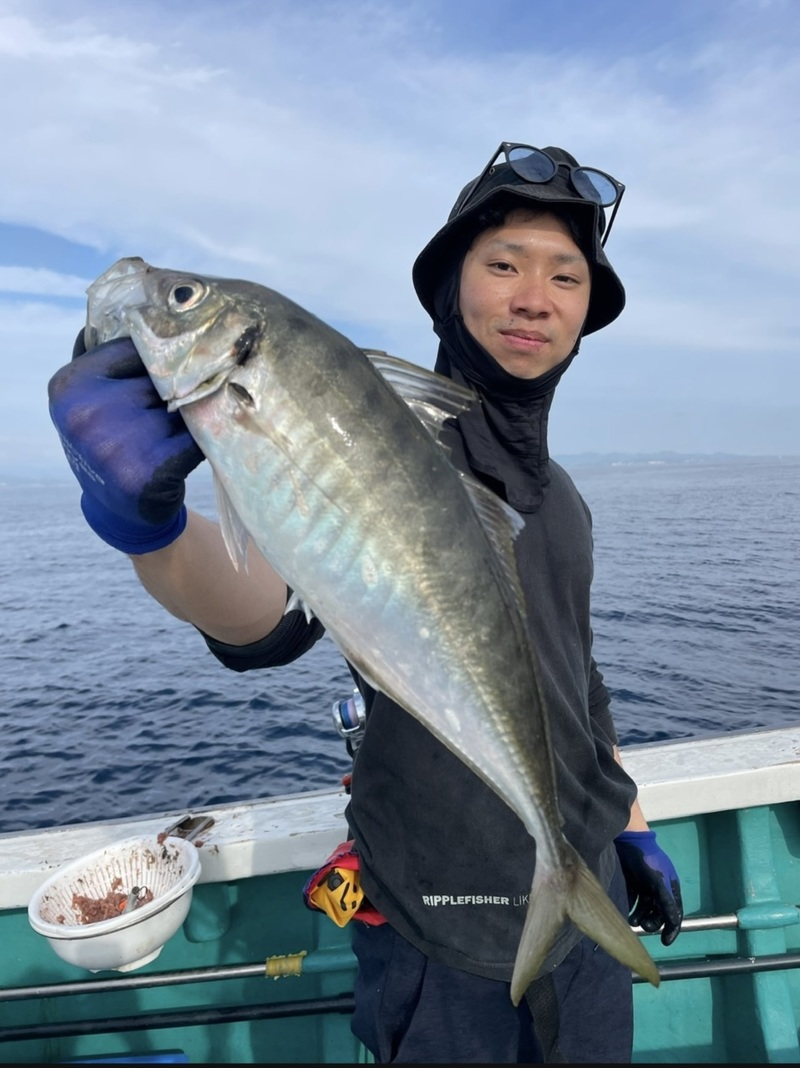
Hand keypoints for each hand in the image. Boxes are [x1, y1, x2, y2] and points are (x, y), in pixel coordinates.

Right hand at [48, 331, 204, 552]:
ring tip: (200, 417)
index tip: (185, 355)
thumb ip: (116, 360)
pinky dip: (205, 438)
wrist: (121, 510)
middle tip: (212, 380)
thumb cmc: (116, 442)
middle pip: (161, 379)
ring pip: (182, 408)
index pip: (135, 348)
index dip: (164, 356)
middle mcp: (85, 415)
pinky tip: (203, 441)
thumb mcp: (97, 399)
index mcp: (70, 386)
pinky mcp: (145, 475)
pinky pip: (194, 439)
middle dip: (185, 384)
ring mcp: (114, 447)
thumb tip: (161, 310)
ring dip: (199, 412)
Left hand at [615, 829, 682, 945]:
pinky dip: (631, 907)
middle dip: (653, 921)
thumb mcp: (659, 884)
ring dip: (641, 917)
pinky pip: (634, 899)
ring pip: (645, 907)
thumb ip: (666, 903)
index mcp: (670, 888)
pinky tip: (626, 913)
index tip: (665, 941)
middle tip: (644, 926)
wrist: (630, 841)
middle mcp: (660, 888)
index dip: (672, 928)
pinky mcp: (632, 881)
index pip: (675, 913)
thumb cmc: (648, 862)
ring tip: (632, 922)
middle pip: (659, 912)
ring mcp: (645, 884)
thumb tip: (674, 923)